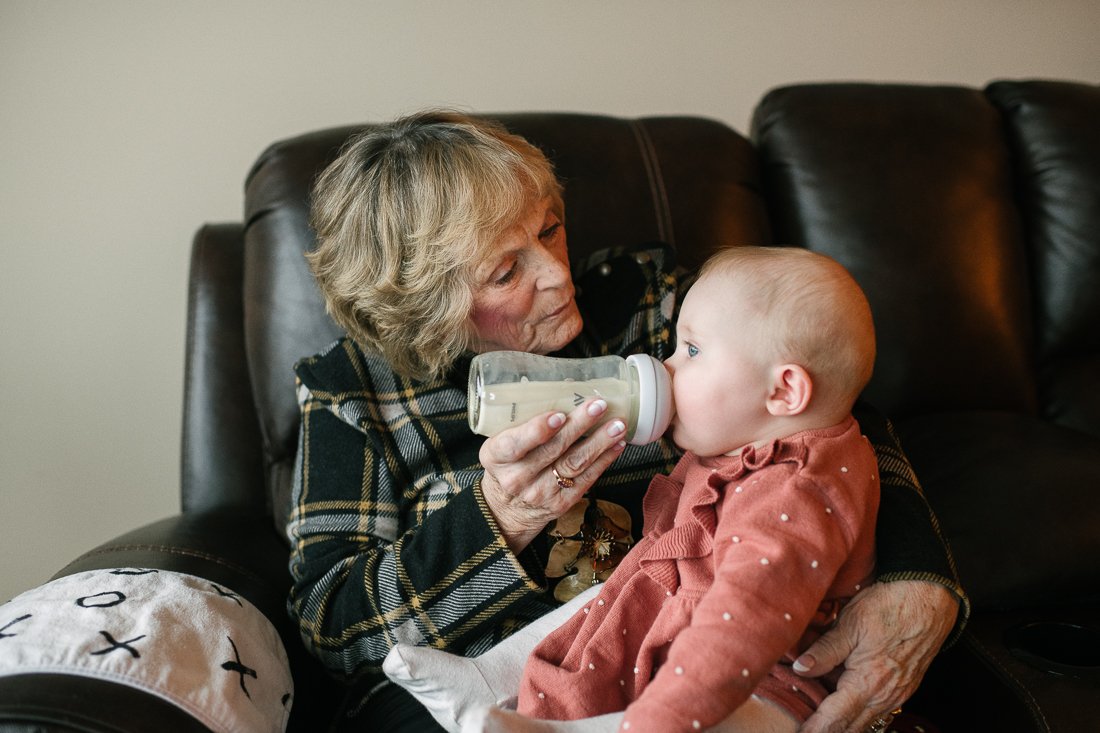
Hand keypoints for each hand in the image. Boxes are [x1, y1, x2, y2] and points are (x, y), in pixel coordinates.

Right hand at [479, 398, 626, 553]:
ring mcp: (540, 493)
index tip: (559, 415)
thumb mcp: (499, 445)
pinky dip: (604, 460)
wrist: (506, 508)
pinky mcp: (561, 503)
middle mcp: (517, 478)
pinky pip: (586, 480)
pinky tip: (616, 445)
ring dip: (599, 442)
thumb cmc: (506, 466)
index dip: (538, 430)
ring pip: (574, 464)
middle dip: (580, 425)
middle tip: (598, 406)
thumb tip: (562, 392)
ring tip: (616, 425)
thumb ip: (521, 425)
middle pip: (553, 450)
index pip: (515, 444)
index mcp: (497, 457)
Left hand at [794, 580, 957, 732]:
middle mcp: (885, 697)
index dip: (813, 730)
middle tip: (803, 728)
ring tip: (816, 718)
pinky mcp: (902, 688)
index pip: (834, 719)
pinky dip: (855, 710)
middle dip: (826, 731)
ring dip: (841, 722)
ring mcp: (896, 695)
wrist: (931, 597)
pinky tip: (839, 699)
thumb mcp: (850, 624)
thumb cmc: (890, 606)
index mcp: (868, 684)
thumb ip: (824, 650)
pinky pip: (874, 709)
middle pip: (849, 728)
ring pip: (863, 720)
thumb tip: (800, 669)